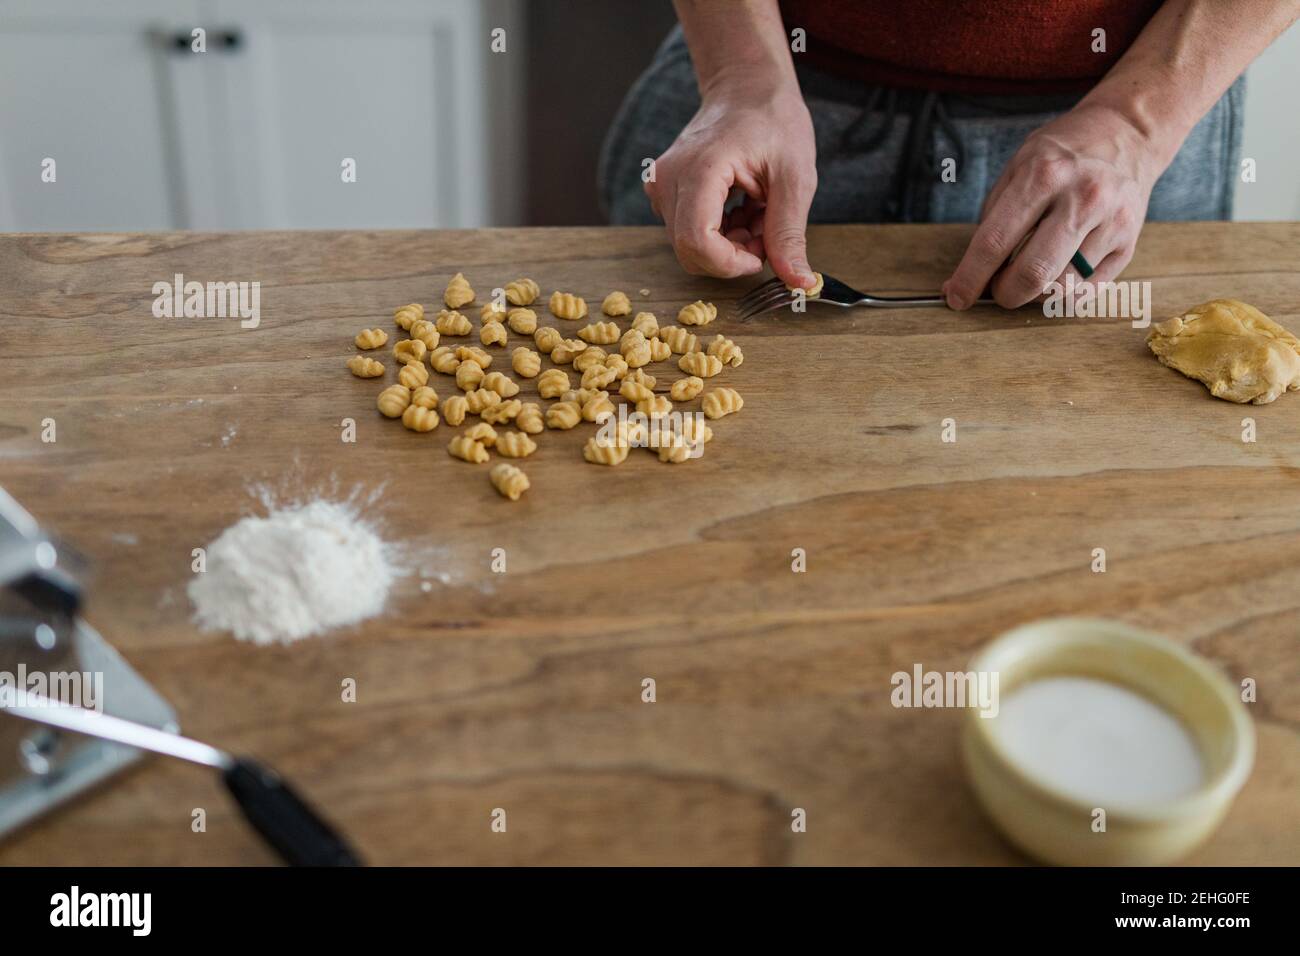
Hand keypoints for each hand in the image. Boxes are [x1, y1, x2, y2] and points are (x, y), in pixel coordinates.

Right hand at [645, 84, 818, 287]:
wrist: (746, 87)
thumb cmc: (773, 120)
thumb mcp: (795, 178)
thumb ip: (789, 233)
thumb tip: (799, 283)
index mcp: (699, 170)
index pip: (697, 243)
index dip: (731, 264)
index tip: (761, 256)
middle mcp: (668, 180)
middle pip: (691, 252)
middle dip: (733, 255)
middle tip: (766, 229)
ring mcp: (660, 186)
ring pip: (690, 247)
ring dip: (729, 245)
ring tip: (757, 212)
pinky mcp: (664, 192)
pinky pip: (687, 232)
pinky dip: (719, 234)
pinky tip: (741, 209)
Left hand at [944, 103, 1160, 309]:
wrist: (1128, 134)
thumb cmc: (1063, 154)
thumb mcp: (1018, 166)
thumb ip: (993, 218)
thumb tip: (967, 276)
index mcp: (1045, 175)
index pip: (995, 241)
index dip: (970, 277)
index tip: (956, 297)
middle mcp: (1083, 198)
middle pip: (1032, 274)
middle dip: (1004, 294)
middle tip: (998, 288)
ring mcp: (1112, 221)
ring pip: (1061, 289)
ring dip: (1034, 295)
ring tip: (1029, 275)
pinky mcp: (1129, 242)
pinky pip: (1086, 292)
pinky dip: (1061, 296)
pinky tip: (1055, 276)